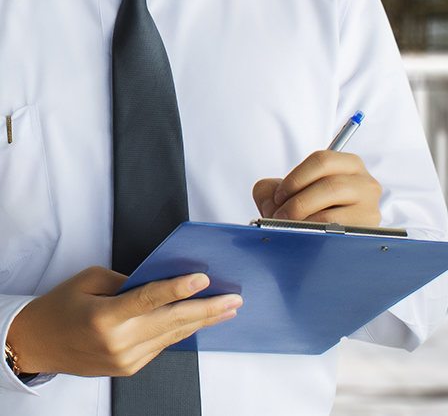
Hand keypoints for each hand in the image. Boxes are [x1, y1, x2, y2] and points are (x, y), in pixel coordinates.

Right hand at [7, 267, 241, 376]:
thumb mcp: (91, 280)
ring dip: (202, 321)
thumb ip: (128, 282)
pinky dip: (182, 331)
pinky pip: (162, 345)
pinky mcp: (130, 368)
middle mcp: (118, 342)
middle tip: (233, 300)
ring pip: (172, 336)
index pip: (149, 299)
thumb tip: (161, 281)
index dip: (178, 288)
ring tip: (227, 310)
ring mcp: (125, 359)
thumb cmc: (61, 307)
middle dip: (207, 310)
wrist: (38, 344)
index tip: (203, 279)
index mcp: (105, 317)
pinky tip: (199, 321)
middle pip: (171, 322)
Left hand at [253, 150, 381, 226]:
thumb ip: (268, 189)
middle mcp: (365, 183)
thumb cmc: (307, 208)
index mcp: (349, 164)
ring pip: (331, 214)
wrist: (325, 237)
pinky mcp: (366, 232)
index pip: (321, 160)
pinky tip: (305, 237)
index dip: (295, 178)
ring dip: (303, 221)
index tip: (278, 196)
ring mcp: (369, 209)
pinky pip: (336, 235)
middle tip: (279, 216)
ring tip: (290, 227)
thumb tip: (269, 204)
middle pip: (329, 186)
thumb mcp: (287, 191)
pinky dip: (315, 235)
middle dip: (297, 203)